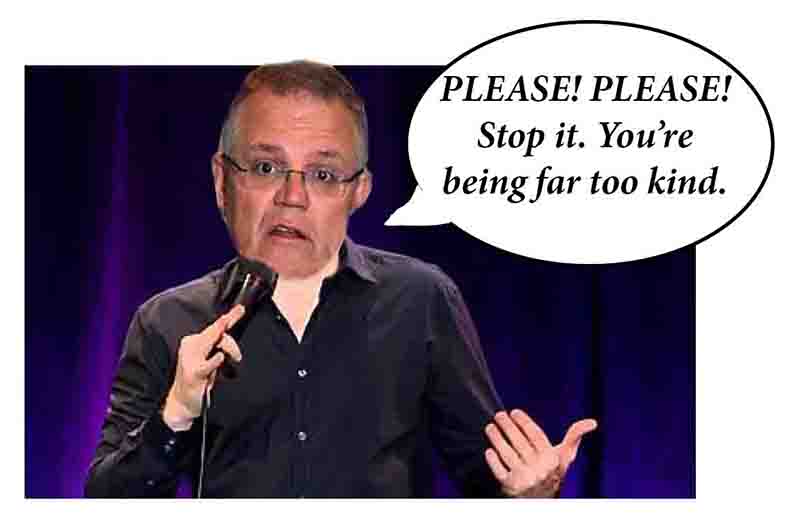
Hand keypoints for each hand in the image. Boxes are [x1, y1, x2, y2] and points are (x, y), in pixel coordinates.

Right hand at [162, 305, 244, 429]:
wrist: (182, 402)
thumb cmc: (200, 379)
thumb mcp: (212, 360)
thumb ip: (221, 346)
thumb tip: (233, 334)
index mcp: (195, 342)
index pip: (214, 328)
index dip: (229, 317)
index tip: (241, 308)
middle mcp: (191, 346)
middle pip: (214, 332)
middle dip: (229, 323)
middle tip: (241, 312)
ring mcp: (190, 359)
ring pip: (211, 342)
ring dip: (228, 347)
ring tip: (236, 357)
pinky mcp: (193, 373)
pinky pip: (207, 364)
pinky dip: (215, 360)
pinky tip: (220, 357)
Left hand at [484, 409, 596, 496]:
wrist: (543, 500)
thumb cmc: (553, 473)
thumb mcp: (565, 457)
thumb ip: (574, 437)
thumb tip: (592, 423)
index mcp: (552, 460)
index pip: (536, 436)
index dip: (524, 422)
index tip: (514, 412)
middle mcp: (539, 470)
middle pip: (519, 443)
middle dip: (507, 426)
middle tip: (499, 415)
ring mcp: (524, 479)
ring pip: (507, 455)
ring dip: (497, 439)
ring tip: (490, 427)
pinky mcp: (511, 487)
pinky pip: (499, 471)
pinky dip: (493, 460)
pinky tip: (489, 450)